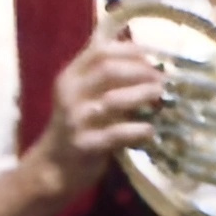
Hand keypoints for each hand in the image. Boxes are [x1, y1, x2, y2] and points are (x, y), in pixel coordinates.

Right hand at [28, 37, 163, 196]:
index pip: (99, 51)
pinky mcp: (84, 145)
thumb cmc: (78, 124)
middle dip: (139, 70)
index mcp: (71, 77)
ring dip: (142, 95)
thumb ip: (104, 74)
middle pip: (107, 69)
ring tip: (161, 96)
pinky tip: (151, 129)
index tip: (152, 57)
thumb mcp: (84, 94)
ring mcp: (75, 120)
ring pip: (112, 100)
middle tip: (161, 79)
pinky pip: (115, 134)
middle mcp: (70, 94)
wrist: (54, 165)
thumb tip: (141, 52)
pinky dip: (137, 130)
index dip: (130, 50)